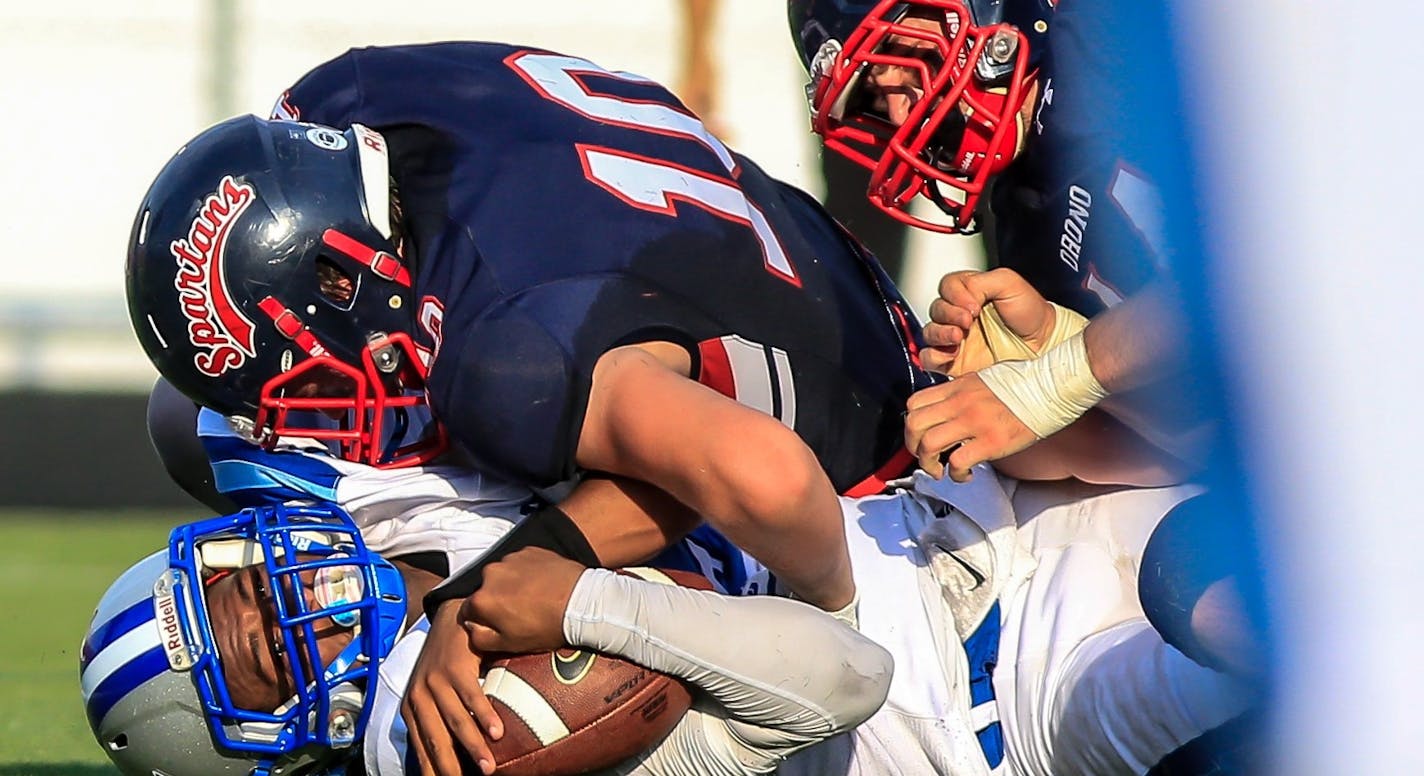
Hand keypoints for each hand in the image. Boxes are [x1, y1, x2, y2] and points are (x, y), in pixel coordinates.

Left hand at [401, 600, 503, 775]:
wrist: (451, 617)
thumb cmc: (447, 660)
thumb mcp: (434, 691)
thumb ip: (438, 718)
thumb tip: (453, 753)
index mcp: (411, 708)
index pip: (421, 748)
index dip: (432, 770)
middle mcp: (419, 696)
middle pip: (436, 740)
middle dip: (451, 767)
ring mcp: (436, 681)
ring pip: (456, 721)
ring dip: (473, 746)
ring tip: (488, 767)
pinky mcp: (455, 667)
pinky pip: (472, 697)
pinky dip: (484, 716)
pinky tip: (497, 732)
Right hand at [461, 547, 585, 654]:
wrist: (582, 602)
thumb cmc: (547, 626)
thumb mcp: (509, 644)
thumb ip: (480, 637)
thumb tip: (471, 627)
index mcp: (481, 600)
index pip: (468, 611)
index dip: (483, 620)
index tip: (498, 624)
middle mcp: (490, 574)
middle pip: (486, 590)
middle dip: (497, 601)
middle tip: (519, 612)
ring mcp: (510, 559)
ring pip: (503, 576)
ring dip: (512, 585)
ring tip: (534, 599)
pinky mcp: (529, 551)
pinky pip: (520, 563)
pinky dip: (527, 573)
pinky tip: (541, 585)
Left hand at [903, 374, 1038, 480]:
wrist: (1052, 387)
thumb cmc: (1025, 384)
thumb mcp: (983, 378)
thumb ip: (962, 392)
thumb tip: (948, 408)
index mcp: (957, 386)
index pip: (914, 403)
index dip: (912, 424)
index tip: (921, 436)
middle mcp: (960, 402)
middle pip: (913, 424)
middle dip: (913, 446)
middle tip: (926, 457)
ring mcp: (974, 421)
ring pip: (929, 444)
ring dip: (928, 463)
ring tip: (940, 470)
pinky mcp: (991, 441)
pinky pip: (957, 462)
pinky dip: (956, 474)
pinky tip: (965, 474)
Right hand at [923, 268, 1055, 373]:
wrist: (1042, 344)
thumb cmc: (1031, 314)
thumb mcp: (1009, 282)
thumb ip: (980, 281)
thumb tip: (963, 294)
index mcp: (970, 294)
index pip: (947, 287)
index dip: (955, 294)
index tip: (974, 304)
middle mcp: (960, 315)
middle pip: (936, 308)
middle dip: (949, 313)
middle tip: (968, 320)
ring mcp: (955, 339)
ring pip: (929, 332)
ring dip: (940, 333)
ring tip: (958, 336)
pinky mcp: (953, 362)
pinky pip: (929, 358)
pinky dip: (934, 355)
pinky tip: (951, 353)